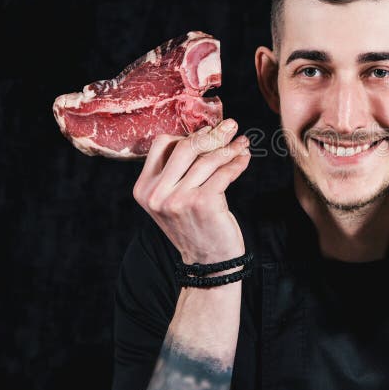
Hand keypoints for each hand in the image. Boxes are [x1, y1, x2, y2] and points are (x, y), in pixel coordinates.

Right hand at [132, 118, 250, 263]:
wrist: (208, 264)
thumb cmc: (195, 226)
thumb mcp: (175, 198)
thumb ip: (179, 170)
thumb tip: (206, 132)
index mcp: (144, 188)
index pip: (163, 145)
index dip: (188, 134)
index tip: (209, 131)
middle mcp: (157, 194)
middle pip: (186, 146)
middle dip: (213, 134)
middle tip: (231, 125)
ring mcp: (178, 199)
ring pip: (208, 159)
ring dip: (230, 148)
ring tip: (243, 143)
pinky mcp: (202, 203)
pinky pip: (224, 173)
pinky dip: (238, 163)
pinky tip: (244, 158)